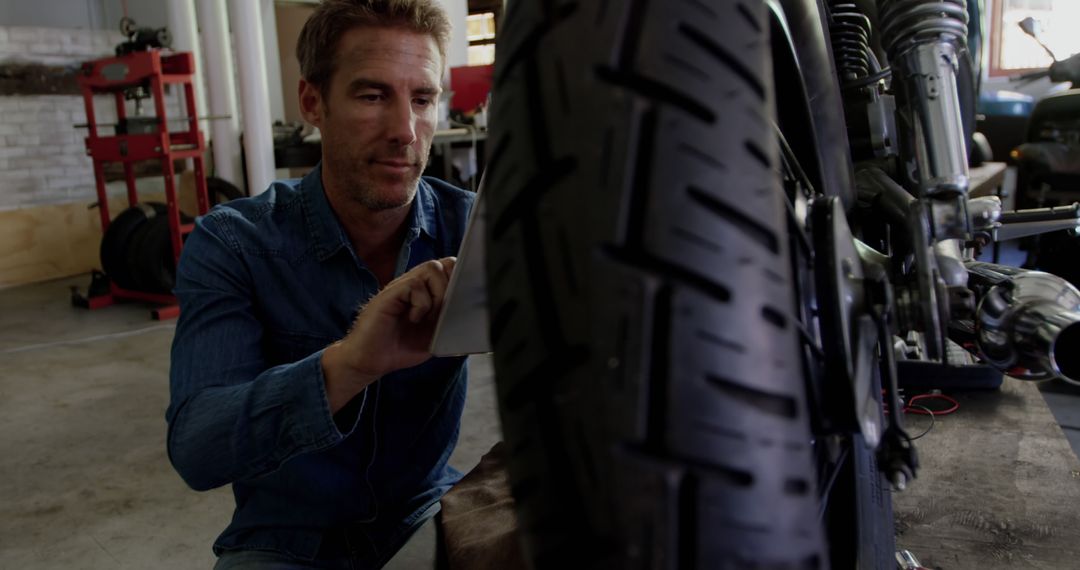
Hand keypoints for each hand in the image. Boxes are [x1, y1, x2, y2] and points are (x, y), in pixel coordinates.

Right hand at [322, 257, 455, 412]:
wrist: (368, 360)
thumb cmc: (398, 348)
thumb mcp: (432, 336)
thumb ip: (448, 320)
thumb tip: (469, 313)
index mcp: (425, 292)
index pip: (449, 268)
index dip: (460, 278)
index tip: (463, 299)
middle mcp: (413, 285)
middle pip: (444, 263)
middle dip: (452, 286)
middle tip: (444, 312)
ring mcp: (400, 287)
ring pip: (432, 268)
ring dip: (438, 295)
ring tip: (429, 317)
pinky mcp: (389, 294)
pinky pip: (415, 285)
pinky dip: (421, 305)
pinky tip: (412, 320)